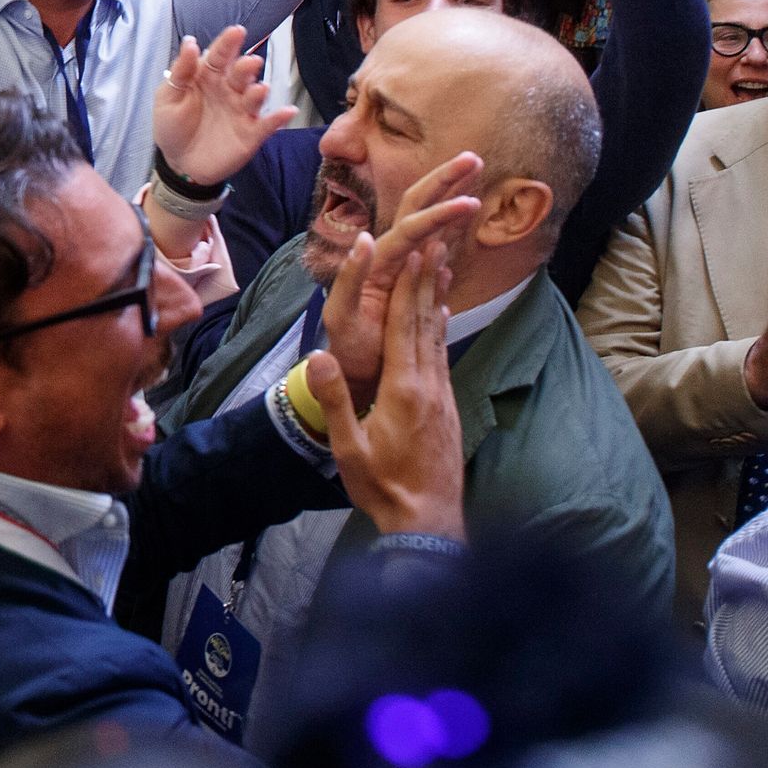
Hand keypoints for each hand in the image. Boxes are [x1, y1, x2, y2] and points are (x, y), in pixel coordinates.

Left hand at [151, 25, 293, 185]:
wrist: (178, 164)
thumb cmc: (172, 127)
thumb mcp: (168, 97)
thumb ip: (181, 71)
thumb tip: (190, 42)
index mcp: (208, 76)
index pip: (220, 55)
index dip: (228, 43)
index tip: (236, 31)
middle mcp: (229, 90)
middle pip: (241, 73)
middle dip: (247, 66)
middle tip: (250, 62)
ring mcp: (242, 111)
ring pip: (255, 96)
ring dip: (260, 90)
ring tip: (260, 89)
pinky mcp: (251, 133)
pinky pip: (268, 124)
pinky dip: (279, 118)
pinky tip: (287, 111)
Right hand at [308, 242, 464, 538]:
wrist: (428, 523)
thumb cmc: (382, 486)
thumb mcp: (349, 447)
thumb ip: (337, 400)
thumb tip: (319, 356)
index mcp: (402, 390)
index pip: (403, 328)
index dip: (406, 289)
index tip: (410, 254)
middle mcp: (428, 386)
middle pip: (426, 324)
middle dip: (426, 282)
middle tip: (433, 244)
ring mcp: (442, 397)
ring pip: (440, 338)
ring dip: (437, 300)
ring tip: (441, 269)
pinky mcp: (448, 409)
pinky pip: (445, 358)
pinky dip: (442, 331)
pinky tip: (443, 320)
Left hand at [320, 152, 481, 407]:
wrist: (355, 373)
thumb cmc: (349, 348)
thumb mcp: (341, 314)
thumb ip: (351, 276)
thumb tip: (365, 236)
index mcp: (378, 262)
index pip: (411, 227)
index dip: (440, 212)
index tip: (471, 202)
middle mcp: (390, 256)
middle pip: (416, 206)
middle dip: (443, 180)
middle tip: (473, 158)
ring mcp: (404, 266)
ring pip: (429, 221)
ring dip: (449, 195)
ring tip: (474, 174)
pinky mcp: (415, 279)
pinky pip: (437, 247)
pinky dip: (453, 227)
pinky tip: (469, 212)